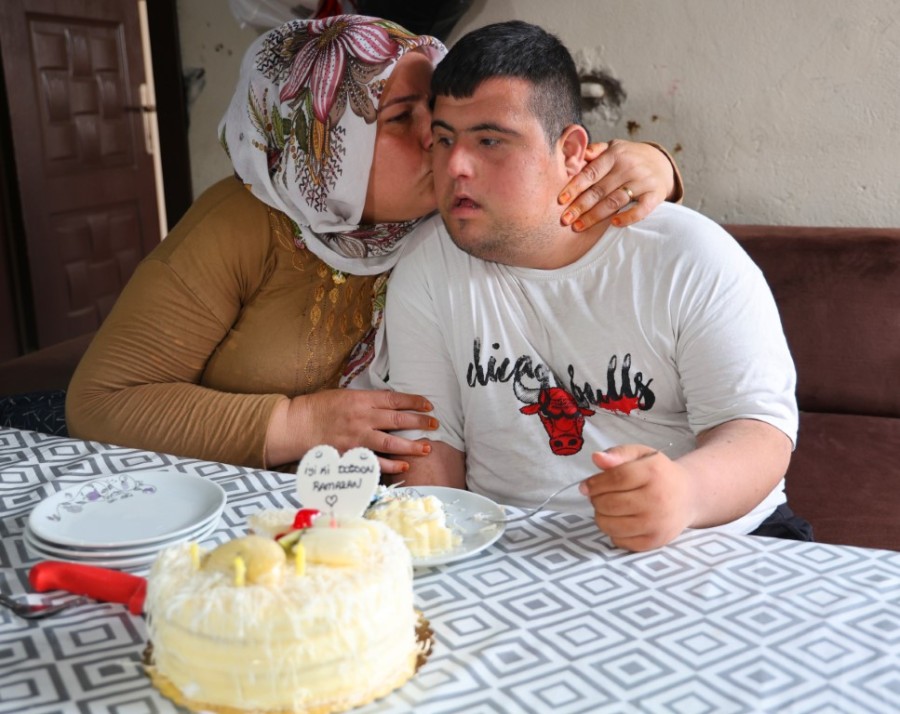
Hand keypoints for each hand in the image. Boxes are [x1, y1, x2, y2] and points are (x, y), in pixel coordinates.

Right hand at [266, 389, 437, 473]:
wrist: (296, 425)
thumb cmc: (319, 408)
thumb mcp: (345, 395)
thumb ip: (367, 400)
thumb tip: (390, 403)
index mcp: (361, 399)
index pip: (395, 399)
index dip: (414, 401)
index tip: (428, 404)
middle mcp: (362, 417)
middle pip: (398, 419)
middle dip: (420, 422)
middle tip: (435, 424)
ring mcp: (357, 437)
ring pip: (391, 442)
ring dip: (411, 445)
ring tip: (427, 448)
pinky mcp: (351, 454)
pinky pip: (375, 461)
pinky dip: (391, 465)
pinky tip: (404, 466)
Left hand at [558, 140, 676, 230]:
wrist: (661, 162)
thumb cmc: (628, 158)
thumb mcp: (613, 148)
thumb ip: (595, 151)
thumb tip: (576, 154)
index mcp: (615, 154)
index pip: (591, 173)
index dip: (575, 187)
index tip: (561, 200)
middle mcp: (629, 166)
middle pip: (600, 190)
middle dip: (580, 206)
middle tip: (564, 220)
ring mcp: (643, 180)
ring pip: (615, 201)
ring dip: (596, 216)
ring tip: (579, 226)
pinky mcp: (655, 194)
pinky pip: (641, 209)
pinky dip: (628, 217)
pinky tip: (613, 224)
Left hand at [580, 444, 696, 550]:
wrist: (688, 497)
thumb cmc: (658, 473)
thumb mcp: (641, 455)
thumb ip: (618, 454)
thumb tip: (596, 458)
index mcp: (653, 472)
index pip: (615, 478)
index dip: (595, 483)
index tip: (585, 486)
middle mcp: (657, 499)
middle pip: (609, 503)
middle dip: (596, 500)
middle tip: (598, 496)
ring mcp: (657, 523)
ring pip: (610, 524)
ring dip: (601, 516)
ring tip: (607, 508)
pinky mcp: (655, 541)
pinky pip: (619, 540)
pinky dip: (612, 531)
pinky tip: (620, 520)